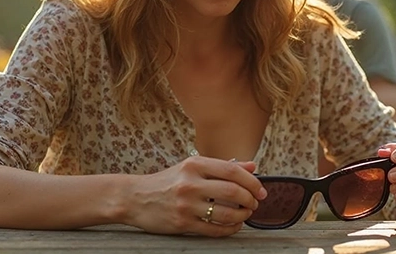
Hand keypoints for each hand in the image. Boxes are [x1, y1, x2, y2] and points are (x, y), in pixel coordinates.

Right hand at [123, 156, 266, 236]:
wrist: (135, 197)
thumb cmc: (167, 181)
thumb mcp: (192, 167)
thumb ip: (222, 167)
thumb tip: (252, 167)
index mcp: (194, 164)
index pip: (232, 170)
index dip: (252, 181)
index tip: (260, 190)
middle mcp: (190, 183)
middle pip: (232, 191)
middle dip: (250, 199)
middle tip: (255, 203)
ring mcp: (185, 204)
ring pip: (226, 213)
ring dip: (242, 215)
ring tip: (245, 214)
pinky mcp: (182, 223)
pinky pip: (214, 229)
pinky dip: (230, 229)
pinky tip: (234, 225)